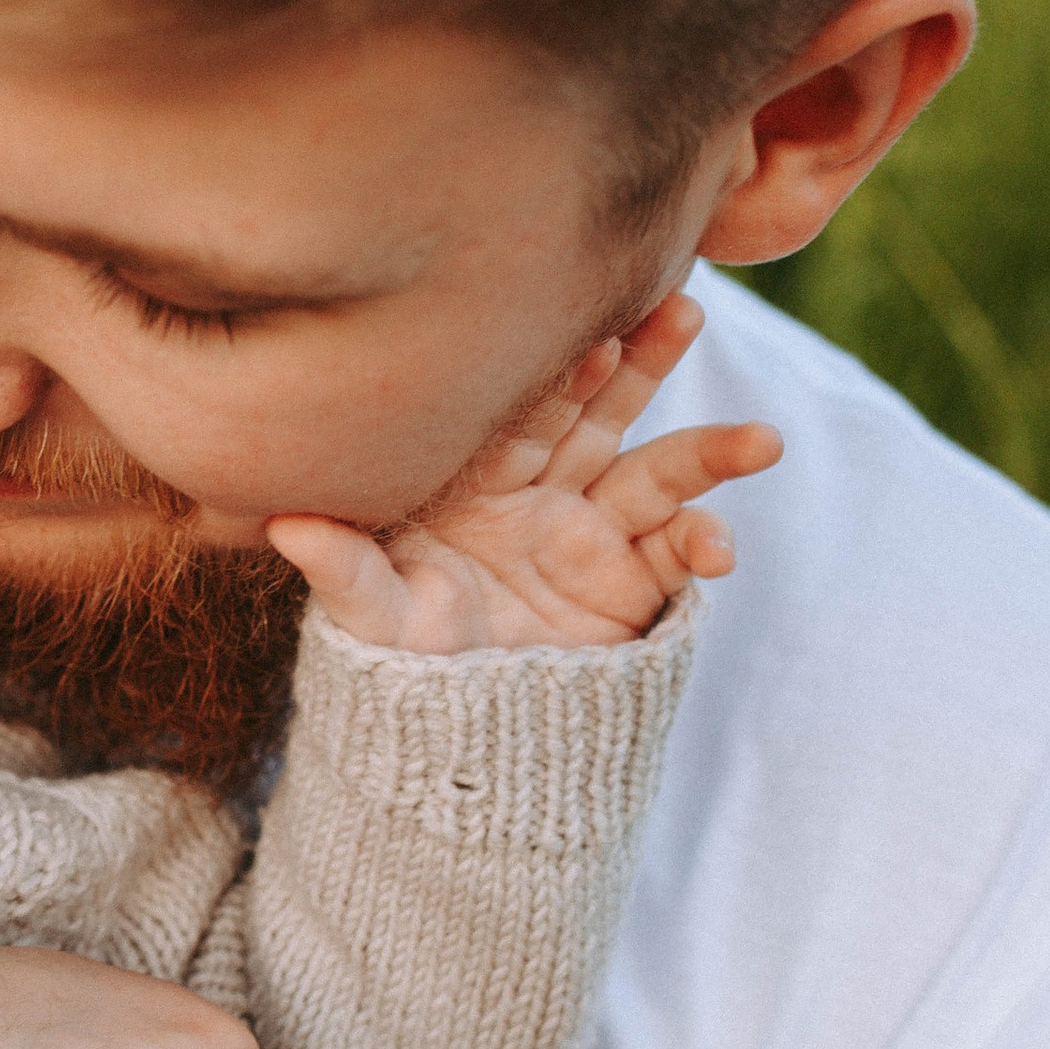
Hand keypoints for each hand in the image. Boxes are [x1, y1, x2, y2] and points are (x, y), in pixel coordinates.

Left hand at [269, 292, 780, 650]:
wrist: (452, 741)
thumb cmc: (398, 668)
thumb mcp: (371, 619)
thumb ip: (343, 570)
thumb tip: (286, 524)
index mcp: (478, 478)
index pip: (524, 407)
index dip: (560, 370)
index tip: (593, 330)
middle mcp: (542, 490)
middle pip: (603, 411)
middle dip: (647, 363)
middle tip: (684, 308)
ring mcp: (594, 534)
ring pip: (659, 471)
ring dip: (710, 449)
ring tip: (764, 441)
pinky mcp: (633, 585)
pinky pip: (680, 554)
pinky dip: (705, 547)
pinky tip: (719, 552)